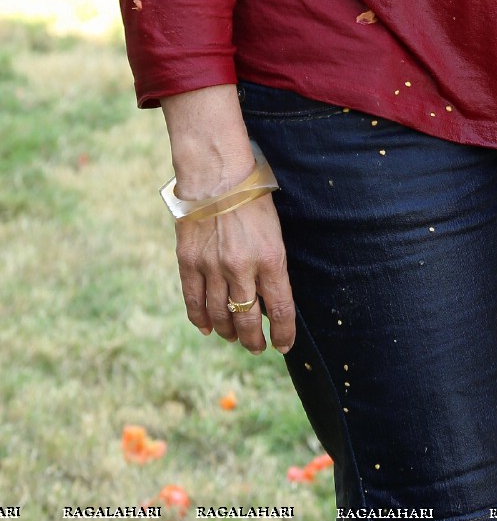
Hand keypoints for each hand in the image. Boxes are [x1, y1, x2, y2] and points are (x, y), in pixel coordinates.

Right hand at [174, 193, 295, 354]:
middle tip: (257, 347)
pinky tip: (208, 327)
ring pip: (220, 314)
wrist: (217, 173)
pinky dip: (201, 319)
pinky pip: (194, 301)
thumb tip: (270, 298)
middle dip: (254, 340)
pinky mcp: (189, 262)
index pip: (280, 309)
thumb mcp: (275, 231)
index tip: (283, 345)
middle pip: (247, 318)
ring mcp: (212, 267)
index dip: (283, 333)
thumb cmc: (253, 198)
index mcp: (270, 258)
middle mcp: (241, 268)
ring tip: (234, 338)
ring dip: (228, 332)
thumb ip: (272, 265)